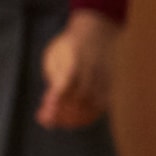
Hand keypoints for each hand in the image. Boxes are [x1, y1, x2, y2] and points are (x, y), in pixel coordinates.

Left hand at [37, 9, 120, 129]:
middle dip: (63, 112)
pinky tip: (74, 121)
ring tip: (58, 123)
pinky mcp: (110, 86)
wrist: (97, 33)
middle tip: (47, 120)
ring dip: (74, 118)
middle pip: (80, 98)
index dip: (56, 100)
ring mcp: (103, 79)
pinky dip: (88, 117)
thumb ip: (54, 77)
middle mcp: (92, 71)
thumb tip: (49, 103)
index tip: (45, 111)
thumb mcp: (55, 54)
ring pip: (92, 105)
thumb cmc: (69, 46)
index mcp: (76, 60)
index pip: (66, 84)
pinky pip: (101, 106)